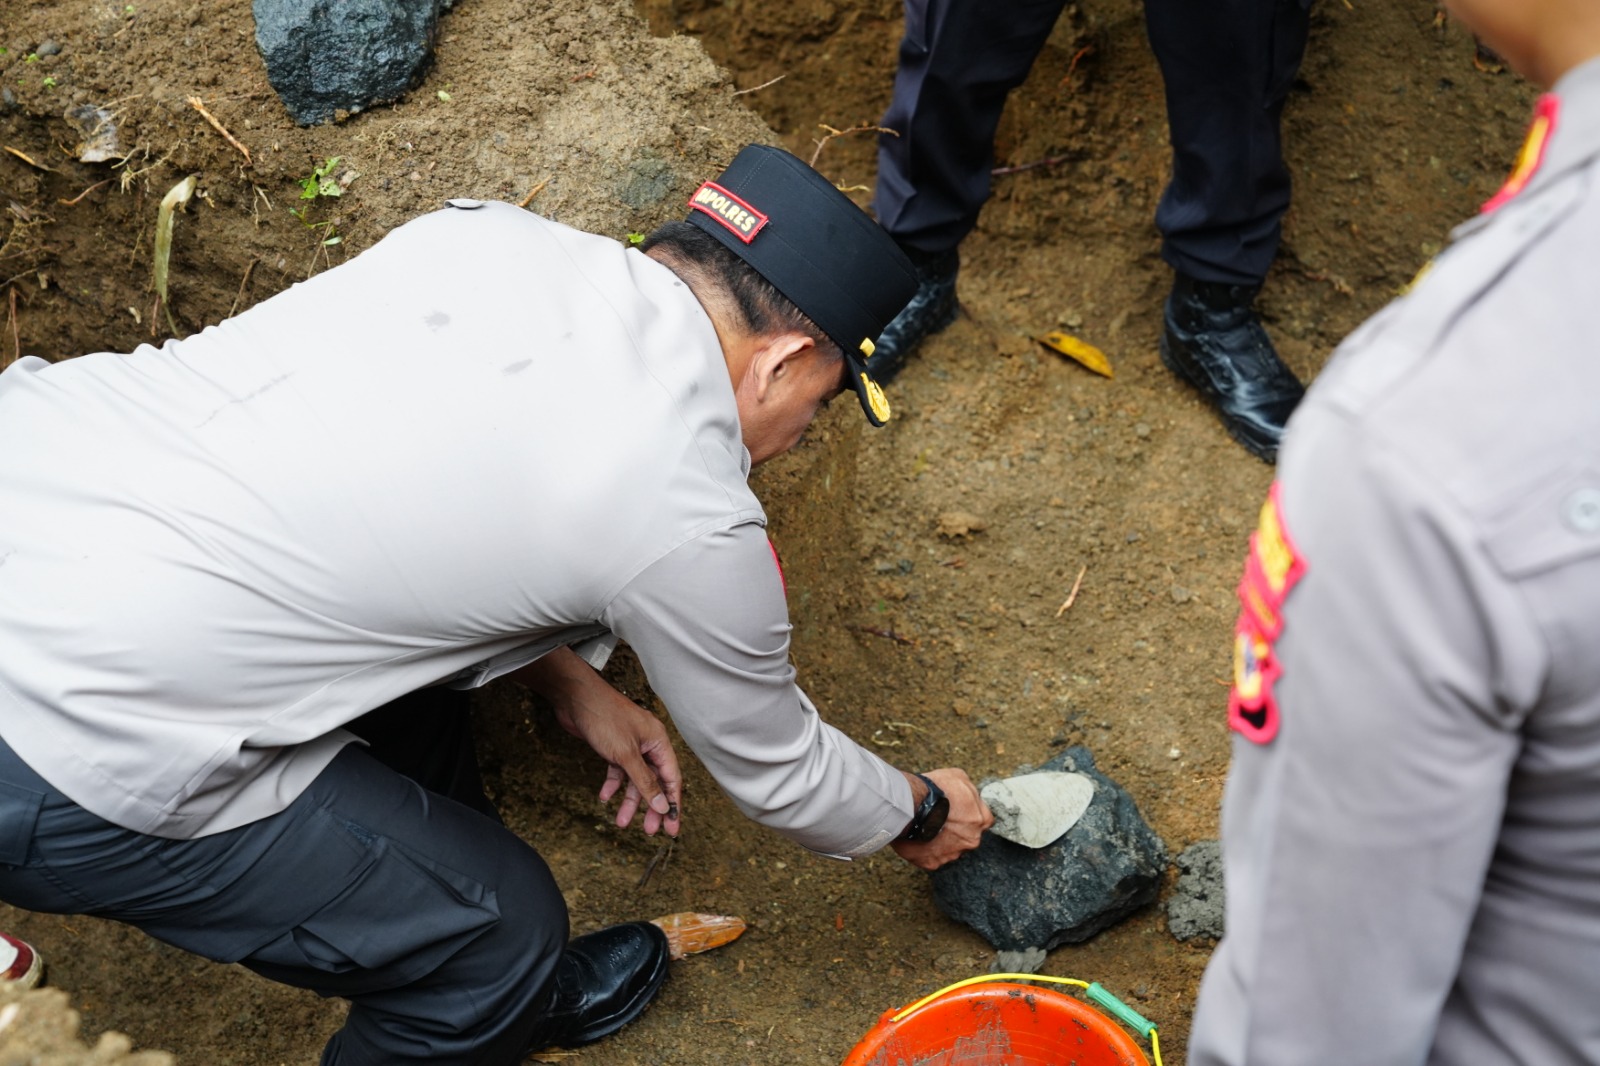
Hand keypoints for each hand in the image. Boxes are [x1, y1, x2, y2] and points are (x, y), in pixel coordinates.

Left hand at [510, 648, 682, 836]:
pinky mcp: (614, 747)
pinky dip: (613, 784)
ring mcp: (630, 746)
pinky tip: (604, 797)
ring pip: (635, 779)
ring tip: (621, 822)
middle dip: (651, 806)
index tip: (672, 829)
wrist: (575, 698)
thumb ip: (645, 782)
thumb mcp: (626, 755)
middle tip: (648, 830)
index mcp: (659, 742)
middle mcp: (648, 745)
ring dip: (629, 800)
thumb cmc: (605, 718)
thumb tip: (663, 805)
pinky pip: (618, 771)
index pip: (672, 779)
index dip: (673, 805)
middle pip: (655, 782)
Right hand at [889, 767, 990, 870]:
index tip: (959, 811)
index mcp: (981, 820)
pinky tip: (917, 838)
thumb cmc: (936, 789)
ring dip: (940, 841)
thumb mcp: (959, 777)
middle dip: (956, 830)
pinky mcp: (933, 863)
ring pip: (949, 849)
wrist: (911, 805)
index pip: (984, 820)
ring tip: (925, 827)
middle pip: (967, 837)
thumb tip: (968, 795)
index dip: (971, 814)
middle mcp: (971, 841)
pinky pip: (931, 857)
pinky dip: (925, 850)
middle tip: (940, 818)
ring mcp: (952, 854)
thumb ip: (969, 790)